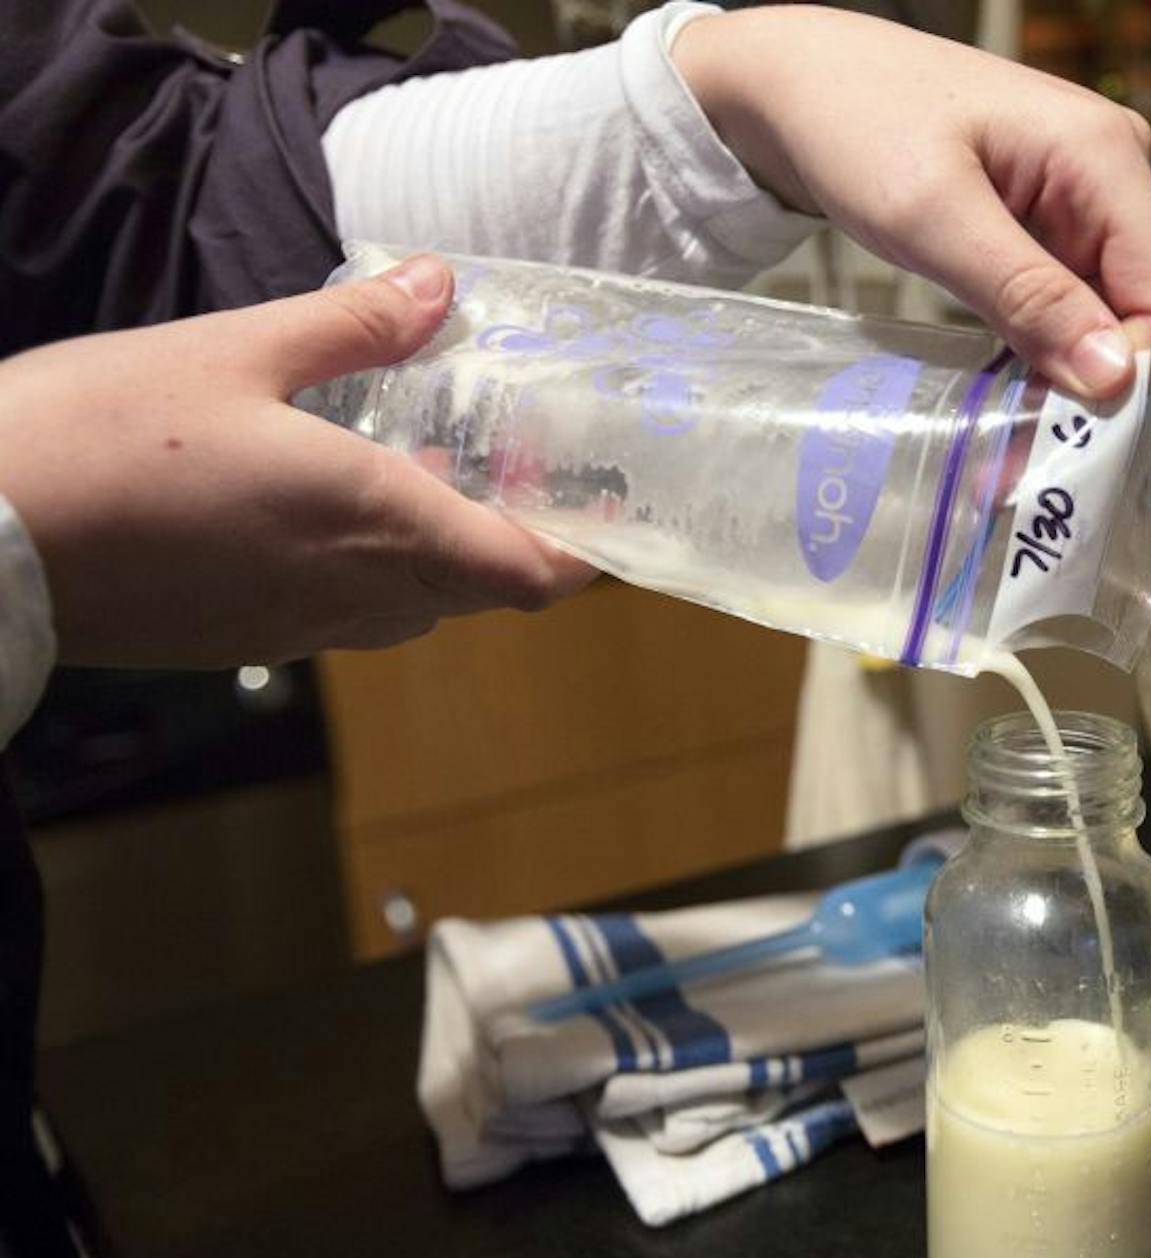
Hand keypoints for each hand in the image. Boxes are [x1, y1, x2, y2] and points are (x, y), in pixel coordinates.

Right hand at [0, 254, 592, 667]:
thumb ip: (353, 328)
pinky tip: (332, 506)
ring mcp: (303, 629)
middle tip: (516, 465)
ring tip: (430, 472)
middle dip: (515, 540)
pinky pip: (346, 612)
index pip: (530, 574)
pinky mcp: (248, 641)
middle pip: (482, 590)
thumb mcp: (236, 352)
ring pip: (416, 606)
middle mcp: (361, 594)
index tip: (608, 512)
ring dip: (442, 553)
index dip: (583, 553)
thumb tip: (440, 285)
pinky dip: (372, 567)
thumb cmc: (105, 437)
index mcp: (382, 524)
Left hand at [673, 7, 1150, 399]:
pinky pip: (1070, 305)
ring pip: (1108, 318)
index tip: (1066, 433)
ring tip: (1003, 445)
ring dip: (1065, 380)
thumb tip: (1112, 376)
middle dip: (1095, 388)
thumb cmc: (854, 121)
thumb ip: (1026, 294)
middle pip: (1146, 310)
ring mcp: (1084, 200)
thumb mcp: (931, 216)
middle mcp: (1113, 174)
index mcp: (1104, 154)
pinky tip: (1003, 394)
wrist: (800, 83)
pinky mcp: (1052, 225)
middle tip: (1022, 458)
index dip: (1132, 371)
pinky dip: (1041, 354)